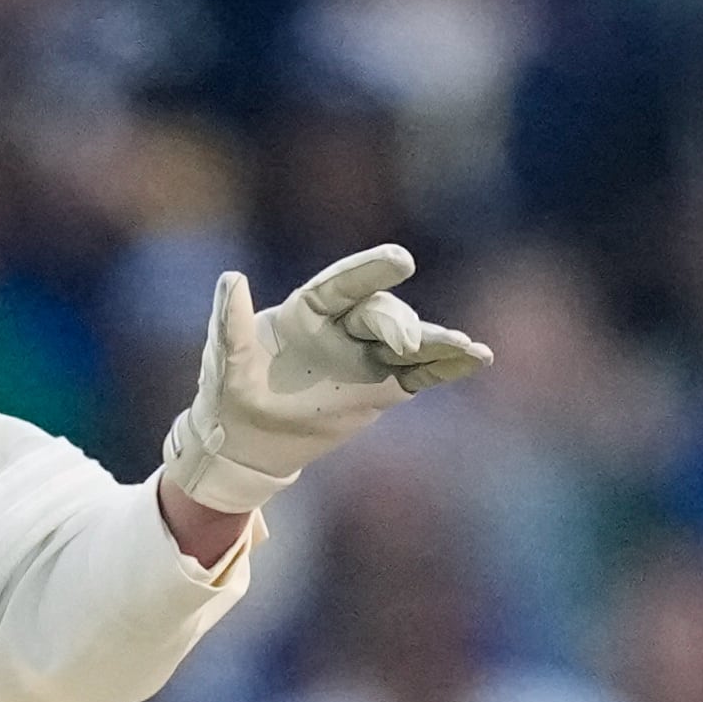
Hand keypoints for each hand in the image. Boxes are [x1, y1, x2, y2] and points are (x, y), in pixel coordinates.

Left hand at [156, 244, 493, 515]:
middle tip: (409, 342)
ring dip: (439, 343)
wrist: (248, 440)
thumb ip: (231, 324)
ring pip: (410, 342)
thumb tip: (232, 278)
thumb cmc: (229, 394)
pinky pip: (421, 373)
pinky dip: (448, 366)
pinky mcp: (382, 388)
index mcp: (307, 311)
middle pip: (381, 314)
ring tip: (469, 349)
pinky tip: (477, 358)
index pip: (343, 284)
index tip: (401, 261)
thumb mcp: (225, 361)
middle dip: (399, 324)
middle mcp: (343, 326)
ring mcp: (366, 356)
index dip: (371, 271)